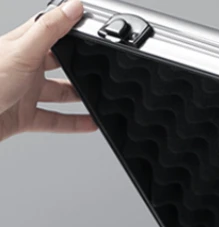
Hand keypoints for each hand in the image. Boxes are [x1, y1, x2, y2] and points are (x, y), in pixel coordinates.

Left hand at [0, 0, 95, 142]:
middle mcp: (25, 68)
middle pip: (57, 64)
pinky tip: (89, 123)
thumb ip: (50, 30)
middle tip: (97, 67)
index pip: (48, 30)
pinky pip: (56, 121)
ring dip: (78, 97)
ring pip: (58, 94)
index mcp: (22, 46)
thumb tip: (72, 7)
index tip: (87, 23)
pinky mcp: (26, 117)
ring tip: (97, 98)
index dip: (67, 26)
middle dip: (77, 66)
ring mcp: (25, 93)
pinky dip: (75, 123)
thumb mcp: (24, 51)